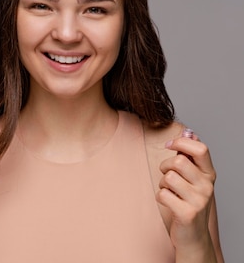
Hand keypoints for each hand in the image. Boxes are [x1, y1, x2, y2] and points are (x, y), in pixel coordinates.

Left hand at [157, 132, 216, 255]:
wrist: (193, 237)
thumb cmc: (189, 203)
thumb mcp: (194, 179)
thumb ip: (191, 157)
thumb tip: (189, 132)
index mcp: (209, 174)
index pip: (200, 149)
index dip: (181, 142)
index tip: (170, 146)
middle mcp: (207, 186)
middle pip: (178, 161)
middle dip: (165, 166)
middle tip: (167, 176)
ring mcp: (199, 200)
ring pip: (168, 177)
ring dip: (162, 183)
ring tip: (170, 191)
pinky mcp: (187, 213)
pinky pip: (162, 194)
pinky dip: (160, 197)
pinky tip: (168, 202)